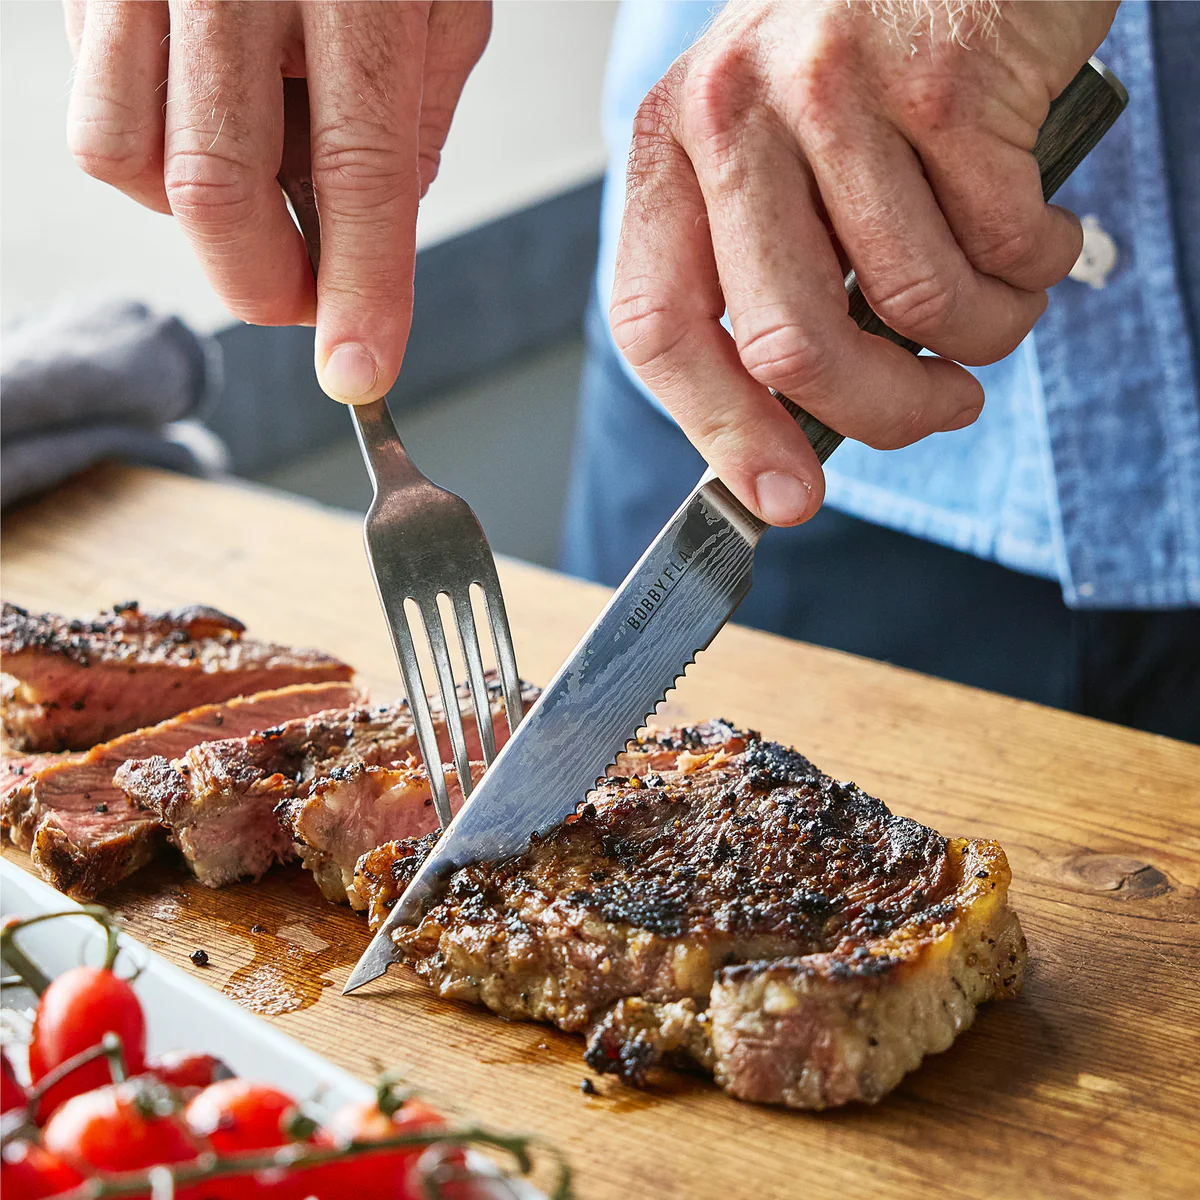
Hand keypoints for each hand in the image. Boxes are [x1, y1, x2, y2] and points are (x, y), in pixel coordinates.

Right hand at [63, 0, 490, 402]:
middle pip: (215, 187)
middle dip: (265, 283)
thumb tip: (368, 239)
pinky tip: (207, 123)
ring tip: (260, 183)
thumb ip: (411, 123)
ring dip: (199, 219)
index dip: (360, 289)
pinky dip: (149, 159)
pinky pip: (94, 113)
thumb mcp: (440, 6)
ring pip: (127, 161)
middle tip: (309, 302)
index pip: (359, 171)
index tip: (360, 372)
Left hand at [609, 0, 1116, 524]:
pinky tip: (1036, 230)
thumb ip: (773, 280)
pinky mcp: (942, 78)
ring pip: (910, 302)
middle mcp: (732, 118)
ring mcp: (831, 90)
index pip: (657, 326)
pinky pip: (1002, 242)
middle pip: (786, 344)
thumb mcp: (780, 163)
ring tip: (1001, 303)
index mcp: (673, 154)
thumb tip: (799, 430)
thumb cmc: (867, 69)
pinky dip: (1036, 264)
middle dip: (884, 412)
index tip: (781, 497)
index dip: (720, 430)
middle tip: (943, 408)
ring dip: (982, 335)